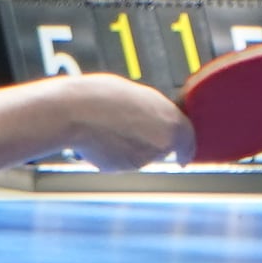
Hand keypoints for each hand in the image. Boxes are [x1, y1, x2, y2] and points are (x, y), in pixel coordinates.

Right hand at [41, 76, 184, 171]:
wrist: (74, 111)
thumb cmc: (101, 96)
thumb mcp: (135, 95)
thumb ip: (149, 111)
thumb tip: (150, 120)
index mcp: (170, 117)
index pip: (187, 138)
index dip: (185, 148)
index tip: (182, 158)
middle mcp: (162, 140)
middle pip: (162, 146)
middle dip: (150, 143)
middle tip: (127, 128)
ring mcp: (143, 157)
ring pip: (141, 155)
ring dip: (129, 145)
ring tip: (107, 125)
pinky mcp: (123, 167)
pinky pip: (122, 161)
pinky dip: (114, 153)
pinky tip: (99, 138)